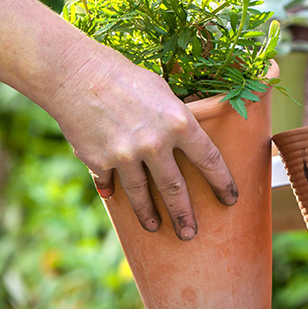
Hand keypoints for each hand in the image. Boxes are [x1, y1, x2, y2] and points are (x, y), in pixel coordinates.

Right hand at [39, 43, 237, 239]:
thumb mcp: (162, 91)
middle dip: (185, 215)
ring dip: (150, 215)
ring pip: (142, 195)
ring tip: (156, 226)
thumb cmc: (124, 76)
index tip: (230, 198)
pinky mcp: (100, 162)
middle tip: (191, 233)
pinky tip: (114, 198)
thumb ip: (175, 118)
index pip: (209, 160)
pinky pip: (110, 183)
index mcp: (179, 122)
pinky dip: (112, 190)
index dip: (222, 182)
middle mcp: (156, 144)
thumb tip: (185, 139)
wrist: (77, 75)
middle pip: (176, 189)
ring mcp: (127, 156)